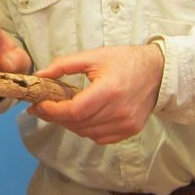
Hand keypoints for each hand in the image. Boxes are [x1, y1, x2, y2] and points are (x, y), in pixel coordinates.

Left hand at [29, 43, 163, 144]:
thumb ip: (63, 65)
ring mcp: (126, 124)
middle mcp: (119, 111)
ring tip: (60, 111)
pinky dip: (85, 130)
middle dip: (56, 117)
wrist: (156, 72)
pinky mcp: (130, 131)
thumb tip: (39, 76)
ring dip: (69, 124)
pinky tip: (81, 117)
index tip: (38, 105)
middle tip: (43, 107)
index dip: (53, 111)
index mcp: (109, 90)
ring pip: (86, 133)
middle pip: (78, 123)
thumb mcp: (93, 56)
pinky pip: (99, 138)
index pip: (75, 110)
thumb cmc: (124, 61)